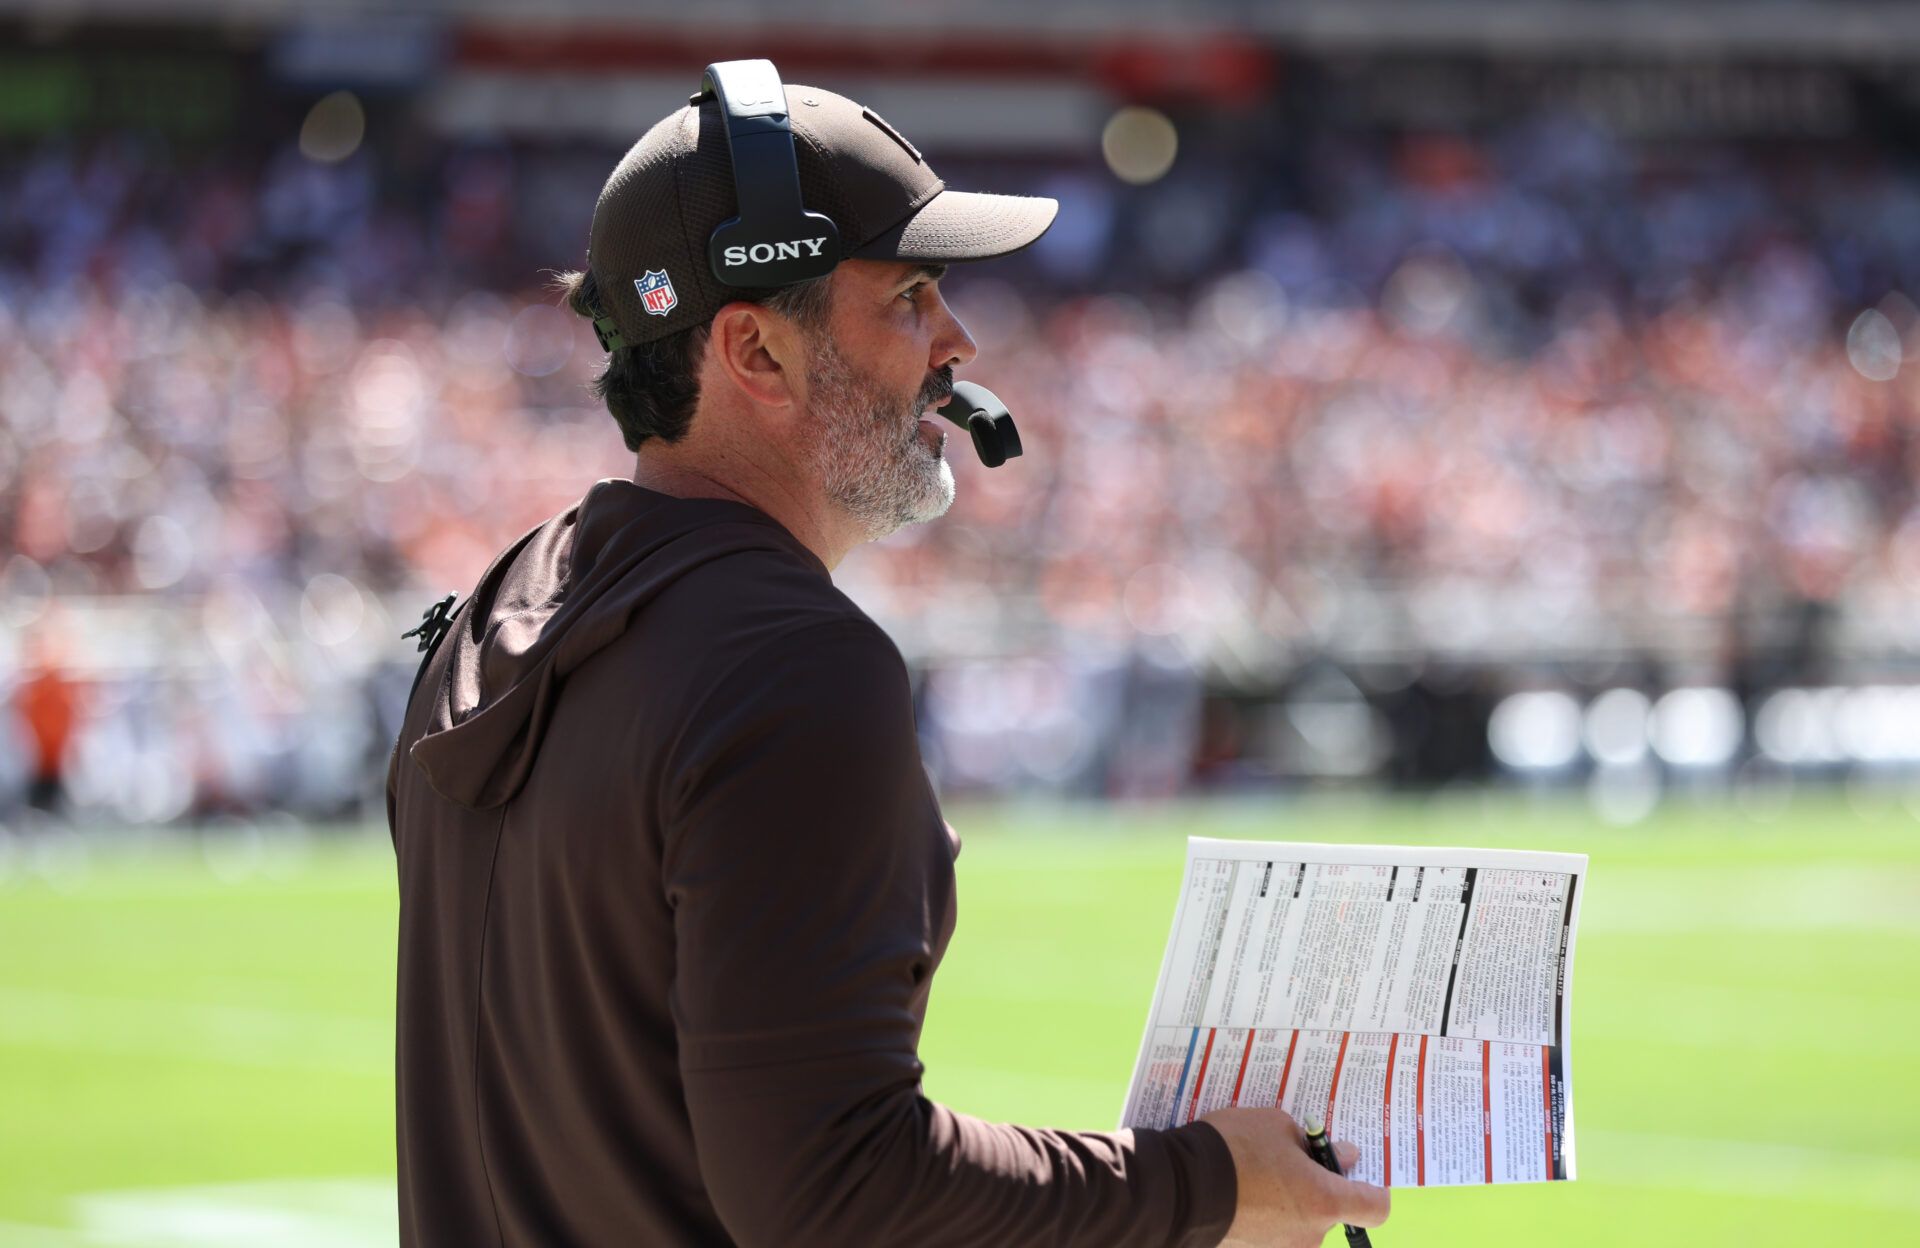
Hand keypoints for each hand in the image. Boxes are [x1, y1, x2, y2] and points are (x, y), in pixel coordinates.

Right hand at [1199, 1107, 1389, 1247]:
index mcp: (1325, 1201)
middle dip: (1315, 1185)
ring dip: (1287, 1199)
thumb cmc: (1236, 1149)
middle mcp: (1310, 1234)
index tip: (1351, 1170)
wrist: (1180, 1187)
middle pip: (1329, 1210)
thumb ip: (1313, 1143)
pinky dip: (1262, 1212)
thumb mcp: (1277, 1125)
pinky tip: (1238, 1189)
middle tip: (1286, 1157)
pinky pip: (1269, 1229)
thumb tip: (1339, 1154)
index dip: (1371, 1189)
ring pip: (1298, 1221)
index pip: (1375, 1208)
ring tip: (1254, 1171)